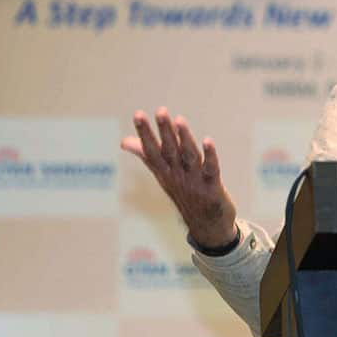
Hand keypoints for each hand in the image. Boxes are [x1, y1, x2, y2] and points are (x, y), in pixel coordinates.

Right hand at [120, 107, 237, 248]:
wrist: (206, 225)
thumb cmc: (184, 192)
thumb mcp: (163, 174)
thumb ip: (146, 155)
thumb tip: (124, 141)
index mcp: (165, 171)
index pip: (151, 150)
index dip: (145, 133)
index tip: (138, 114)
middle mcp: (177, 175)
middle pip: (169, 151)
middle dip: (164, 131)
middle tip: (160, 111)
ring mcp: (194, 181)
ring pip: (188, 156)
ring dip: (184, 138)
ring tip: (179, 120)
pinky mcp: (212, 186)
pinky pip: (211, 168)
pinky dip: (209, 155)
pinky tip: (208, 140)